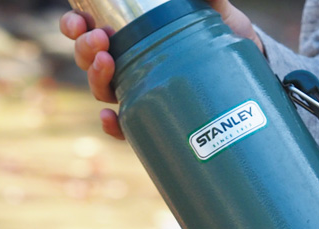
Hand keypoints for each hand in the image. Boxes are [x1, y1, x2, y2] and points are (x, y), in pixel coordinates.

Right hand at [59, 1, 262, 140]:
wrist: (244, 57)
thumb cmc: (217, 23)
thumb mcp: (210, 5)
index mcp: (127, 31)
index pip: (87, 28)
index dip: (74, 25)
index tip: (79, 22)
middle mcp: (126, 60)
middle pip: (88, 59)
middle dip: (85, 50)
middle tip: (101, 41)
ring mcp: (138, 88)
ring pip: (102, 89)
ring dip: (96, 78)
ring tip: (108, 64)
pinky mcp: (155, 114)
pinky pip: (126, 126)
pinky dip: (113, 125)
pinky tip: (110, 117)